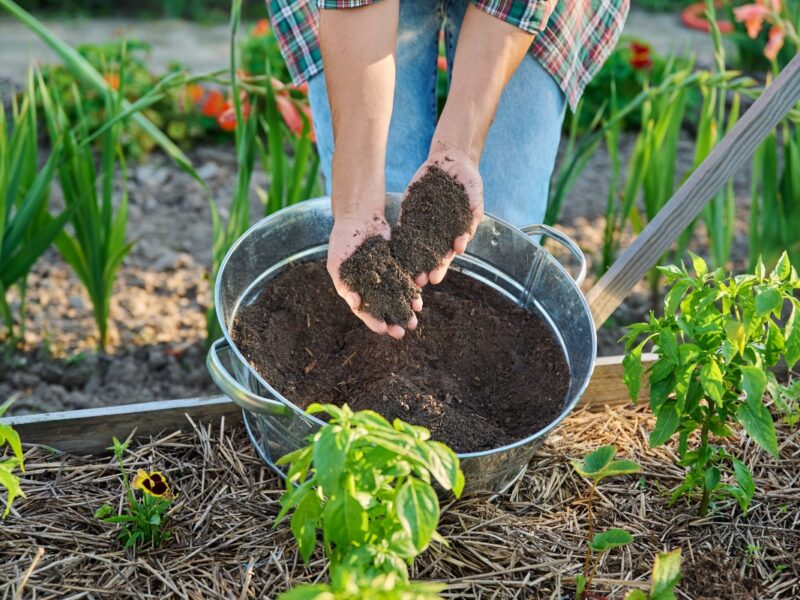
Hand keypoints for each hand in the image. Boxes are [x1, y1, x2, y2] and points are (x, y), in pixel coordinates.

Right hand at [327, 210, 422, 338]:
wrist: (359, 215)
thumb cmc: (342, 238)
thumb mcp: (337, 260)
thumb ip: (344, 282)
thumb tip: (355, 303)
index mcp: (354, 288)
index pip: (364, 310)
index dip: (373, 320)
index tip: (383, 329)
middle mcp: (370, 286)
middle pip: (383, 308)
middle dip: (393, 320)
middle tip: (403, 332)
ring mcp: (385, 276)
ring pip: (397, 297)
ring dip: (405, 309)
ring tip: (414, 320)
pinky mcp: (397, 265)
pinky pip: (406, 281)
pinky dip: (412, 290)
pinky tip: (419, 299)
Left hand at [404, 146, 482, 286]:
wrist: (451, 160)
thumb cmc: (468, 180)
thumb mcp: (474, 193)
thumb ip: (473, 211)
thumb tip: (466, 236)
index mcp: (454, 232)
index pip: (447, 254)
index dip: (441, 266)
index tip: (436, 277)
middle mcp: (438, 232)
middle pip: (429, 254)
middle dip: (424, 268)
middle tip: (419, 282)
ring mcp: (423, 222)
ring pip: (414, 245)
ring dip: (410, 260)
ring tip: (404, 273)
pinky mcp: (410, 211)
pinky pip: (403, 226)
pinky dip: (398, 239)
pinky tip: (392, 250)